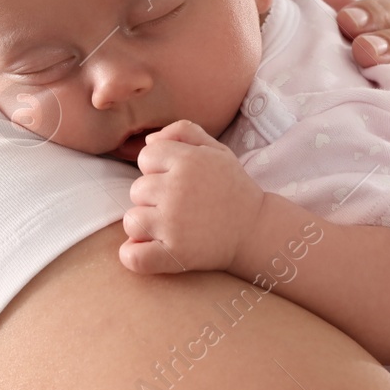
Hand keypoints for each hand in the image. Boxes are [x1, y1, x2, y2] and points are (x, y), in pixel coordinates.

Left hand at [119, 120, 267, 274]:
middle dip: (153, 197)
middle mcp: (177, 190)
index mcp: (188, 160)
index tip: (174, 179)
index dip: (157, 167)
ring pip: (132, 221)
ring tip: (170, 226)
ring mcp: (174, 224)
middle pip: (136, 189)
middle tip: (178, 205)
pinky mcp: (175, 255)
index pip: (146, 156)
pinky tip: (149, 249)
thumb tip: (148, 141)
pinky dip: (134, 255)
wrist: (256, 230)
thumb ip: (183, 132)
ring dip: (146, 225)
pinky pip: (134, 257)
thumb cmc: (233, 187)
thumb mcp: (216, 150)